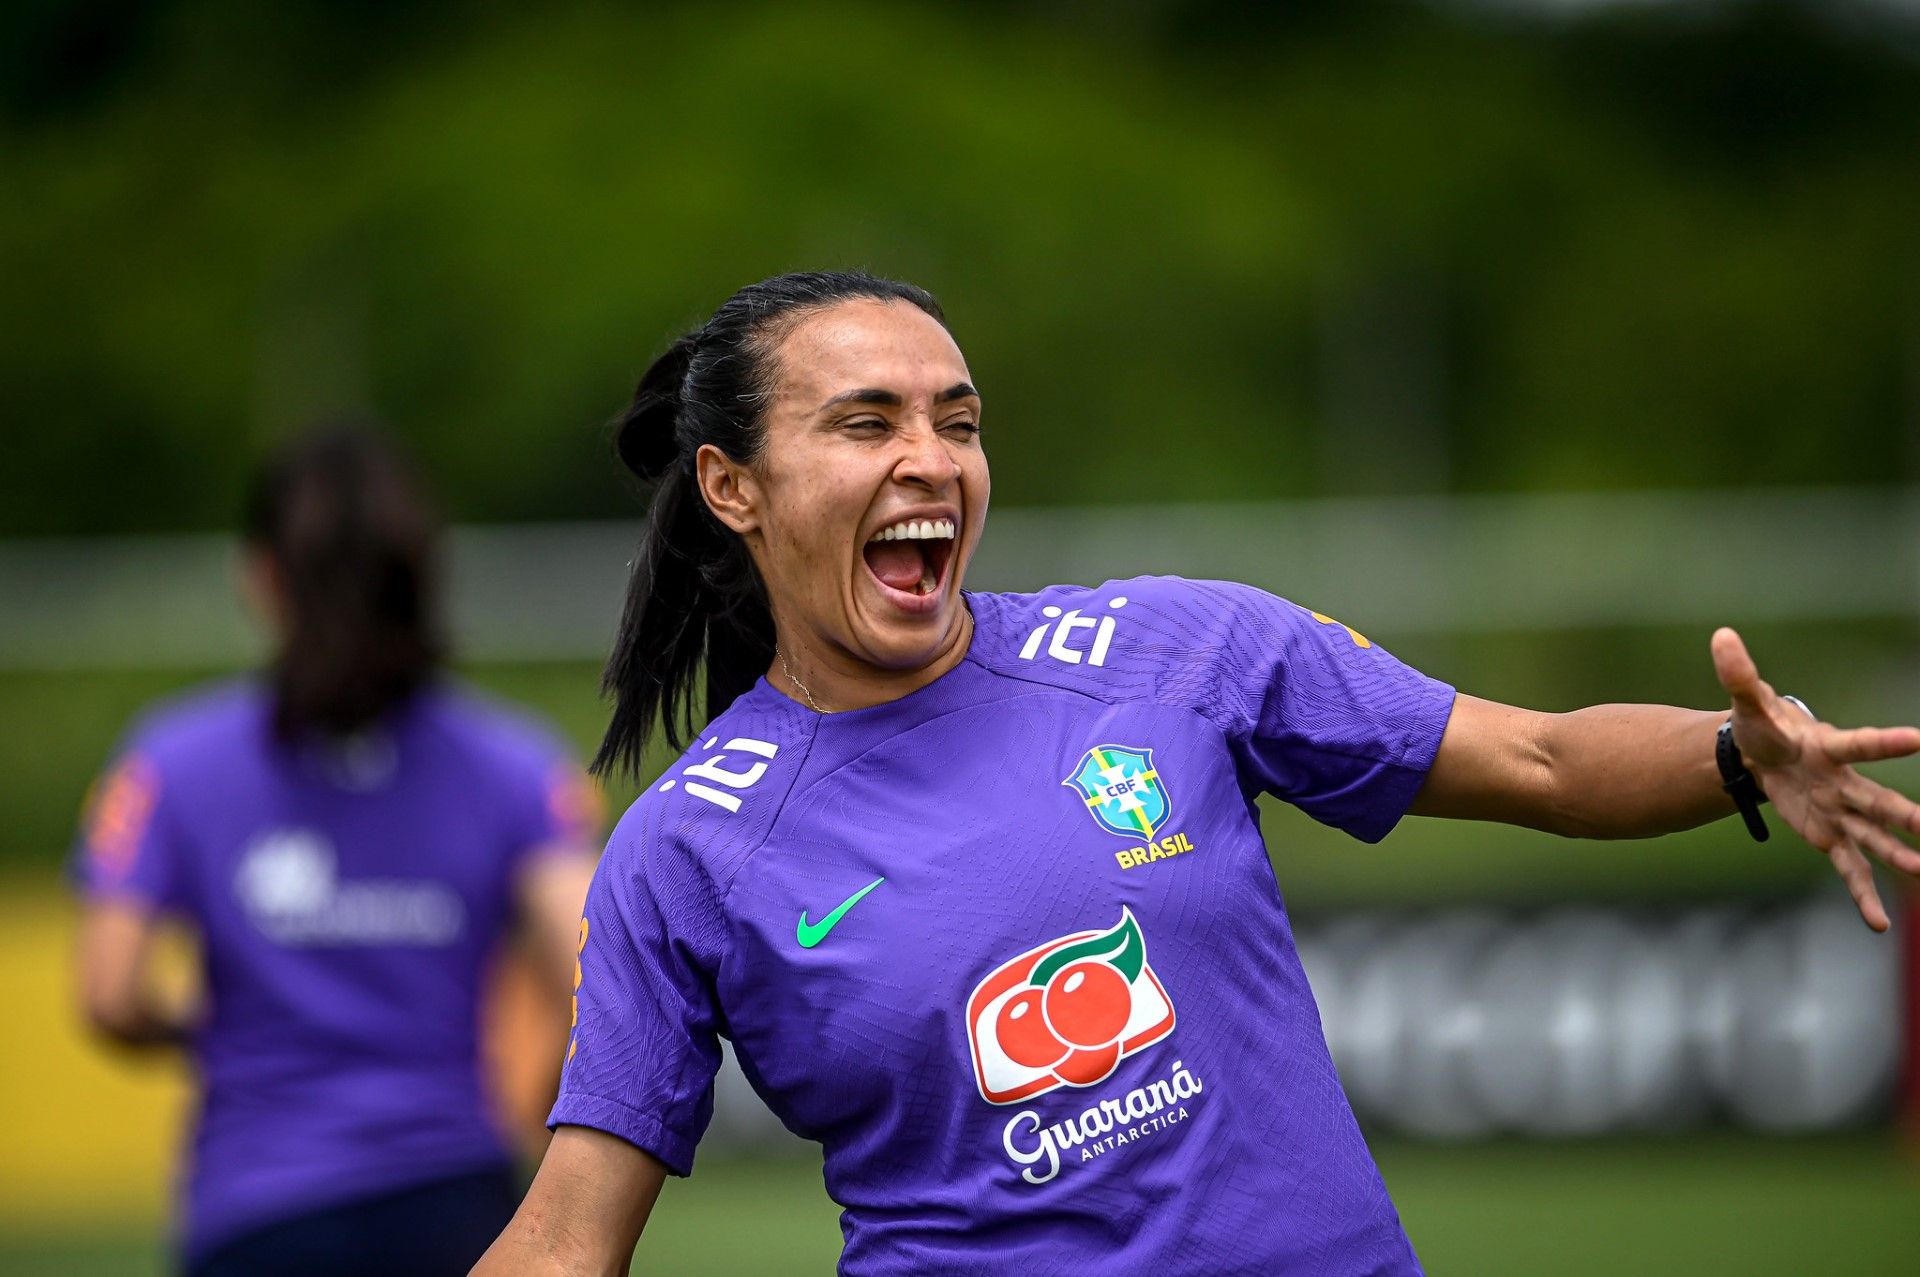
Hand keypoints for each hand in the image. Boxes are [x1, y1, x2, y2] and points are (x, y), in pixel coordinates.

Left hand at [1712, 627, 1919, 930]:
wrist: (1759, 753)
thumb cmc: (1761, 724)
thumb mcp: (1746, 702)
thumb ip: (1738, 673)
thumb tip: (1721, 636)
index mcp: (1828, 748)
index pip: (1860, 745)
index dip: (1887, 743)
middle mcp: (1844, 783)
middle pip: (1879, 801)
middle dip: (1906, 815)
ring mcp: (1840, 812)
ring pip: (1874, 837)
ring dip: (1898, 856)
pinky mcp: (1829, 835)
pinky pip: (1850, 868)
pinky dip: (1862, 893)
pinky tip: (1877, 922)